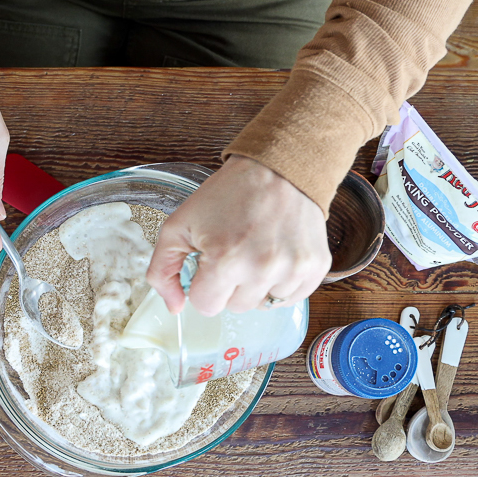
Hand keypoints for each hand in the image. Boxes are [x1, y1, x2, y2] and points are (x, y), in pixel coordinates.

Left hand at [147, 155, 331, 315]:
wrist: (278, 168)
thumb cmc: (228, 194)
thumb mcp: (179, 225)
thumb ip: (162, 270)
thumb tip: (173, 307)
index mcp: (225, 261)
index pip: (205, 306)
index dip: (203, 284)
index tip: (211, 261)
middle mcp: (262, 270)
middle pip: (234, 307)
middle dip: (229, 285)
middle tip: (235, 251)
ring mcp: (292, 270)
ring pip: (262, 305)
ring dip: (255, 286)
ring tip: (256, 251)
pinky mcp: (314, 268)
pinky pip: (290, 298)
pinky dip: (280, 284)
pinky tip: (275, 256)